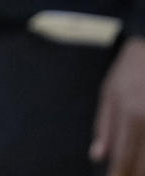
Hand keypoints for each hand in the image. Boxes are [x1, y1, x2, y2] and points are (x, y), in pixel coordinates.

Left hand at [90, 36, 144, 175]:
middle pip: (144, 163)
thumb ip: (104, 127)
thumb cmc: (129, 71)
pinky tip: (144, 159)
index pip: (123, 157)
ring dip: (144, 168)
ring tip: (135, 171)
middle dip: (135, 175)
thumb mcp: (109, 94)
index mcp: (130, 116)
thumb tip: (97, 156)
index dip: (119, 174)